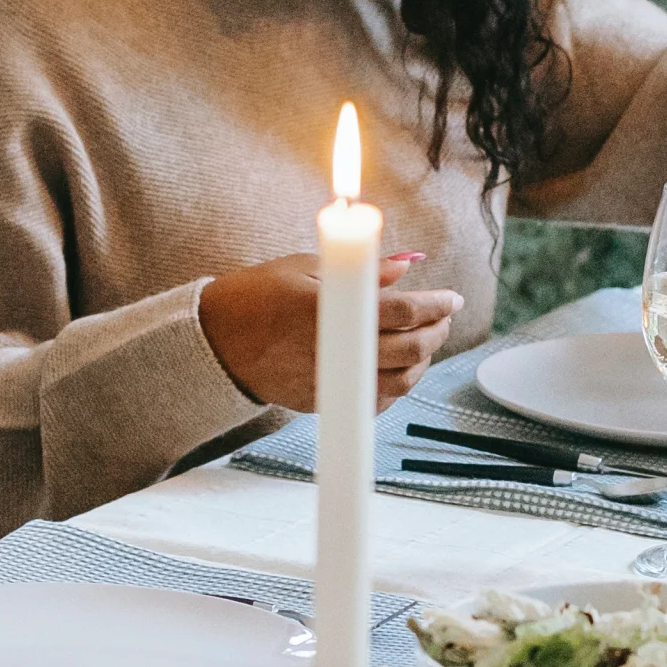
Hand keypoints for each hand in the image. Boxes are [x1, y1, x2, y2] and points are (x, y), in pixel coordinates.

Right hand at [199, 250, 459, 412]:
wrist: (214, 342)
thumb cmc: (257, 296)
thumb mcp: (306, 267)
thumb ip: (361, 270)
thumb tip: (407, 263)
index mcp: (329, 308)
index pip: (402, 311)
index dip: (435, 305)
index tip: (452, 298)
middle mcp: (333, 349)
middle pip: (409, 349)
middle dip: (437, 333)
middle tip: (443, 318)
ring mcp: (329, 380)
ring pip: (399, 382)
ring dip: (423, 361)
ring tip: (426, 341)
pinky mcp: (323, 402)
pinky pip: (375, 403)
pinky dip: (396, 387)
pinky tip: (398, 368)